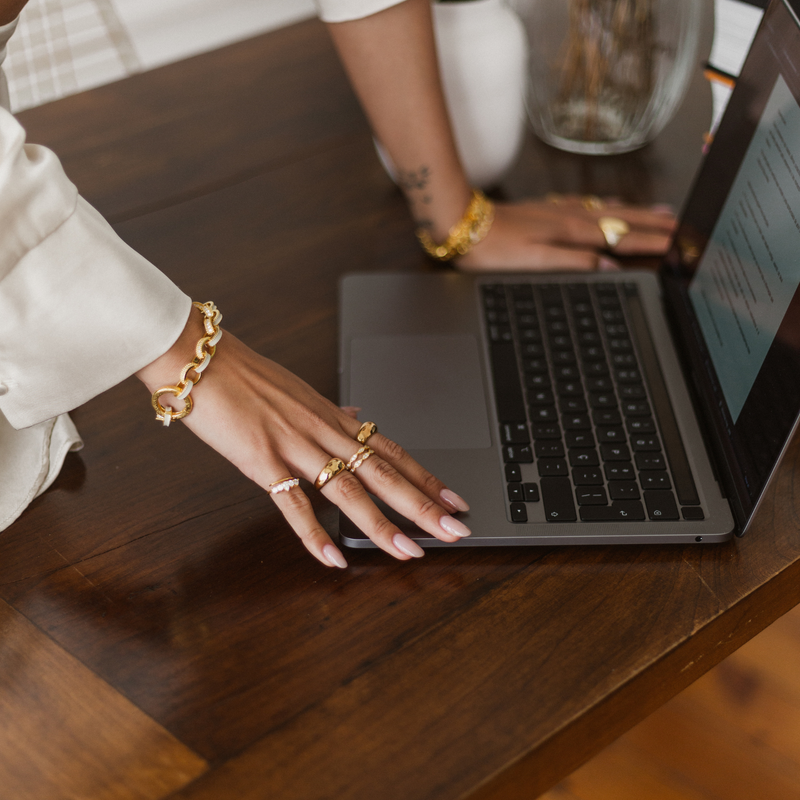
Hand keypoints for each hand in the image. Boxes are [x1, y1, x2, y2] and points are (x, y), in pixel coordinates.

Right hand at [137, 312, 470, 568]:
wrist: (198, 355)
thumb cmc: (243, 374)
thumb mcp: (297, 391)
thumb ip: (330, 411)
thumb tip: (357, 416)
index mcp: (331, 416)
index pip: (390, 450)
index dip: (425, 476)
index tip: (454, 498)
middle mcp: (322, 430)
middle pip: (382, 471)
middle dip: (422, 503)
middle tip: (455, 529)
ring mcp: (294, 444)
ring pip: (349, 489)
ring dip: (383, 524)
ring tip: (411, 551)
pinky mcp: (261, 460)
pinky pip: (293, 504)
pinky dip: (314, 534)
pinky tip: (333, 558)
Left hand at [457, 195, 676, 271]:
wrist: (463, 224)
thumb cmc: (493, 249)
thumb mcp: (534, 264)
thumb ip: (574, 264)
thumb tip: (609, 268)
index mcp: (572, 232)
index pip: (622, 238)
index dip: (652, 242)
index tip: (677, 244)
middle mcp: (571, 217)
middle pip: (622, 220)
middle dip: (654, 224)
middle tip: (682, 227)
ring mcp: (560, 211)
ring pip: (609, 210)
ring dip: (637, 212)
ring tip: (661, 213)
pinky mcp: (548, 209)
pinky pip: (591, 205)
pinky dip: (611, 205)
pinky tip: (612, 206)